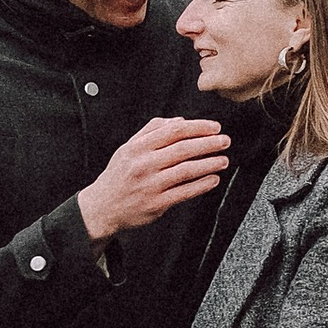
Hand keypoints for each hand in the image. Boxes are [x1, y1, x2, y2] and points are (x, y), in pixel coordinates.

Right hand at [77, 114, 232, 244]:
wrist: (102, 206)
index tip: (214, 127)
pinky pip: (184, 192)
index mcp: (138, 148)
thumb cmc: (119, 176)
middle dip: (208, 144)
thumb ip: (152, 131)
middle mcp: (144, 164)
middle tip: (225, 141)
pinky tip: (213, 179)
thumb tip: (180, 121)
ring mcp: (151, 185)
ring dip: (209, 164)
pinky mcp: (157, 204)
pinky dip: (202, 185)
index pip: (173, 131)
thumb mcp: (128, 148)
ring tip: (223, 160)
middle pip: (183, 149)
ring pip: (186, 170)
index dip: (198, 127)